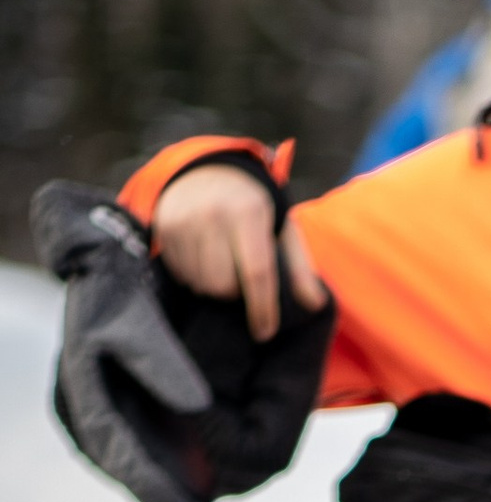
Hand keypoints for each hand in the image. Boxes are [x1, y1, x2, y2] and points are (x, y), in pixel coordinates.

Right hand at [152, 162, 328, 341]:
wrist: (205, 169)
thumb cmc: (252, 205)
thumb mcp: (283, 226)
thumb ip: (300, 266)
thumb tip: (315, 304)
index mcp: (248, 213)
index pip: (257, 273)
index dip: (262, 308)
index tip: (265, 332)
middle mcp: (212, 215)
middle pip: (223, 286)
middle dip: (236, 294)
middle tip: (241, 279)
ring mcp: (183, 221)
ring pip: (200, 284)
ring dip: (214, 287)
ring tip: (222, 267)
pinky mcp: (163, 228)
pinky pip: (180, 274)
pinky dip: (194, 277)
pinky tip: (203, 259)